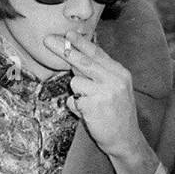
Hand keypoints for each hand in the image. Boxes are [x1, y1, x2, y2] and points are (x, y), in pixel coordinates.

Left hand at [44, 32, 157, 173]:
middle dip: (65, 51)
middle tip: (48, 40)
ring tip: (91, 104)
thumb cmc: (118, 113)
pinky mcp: (93, 106)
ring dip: (77, 93)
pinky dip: (77, 108)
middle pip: (83, 62)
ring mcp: (103, 92)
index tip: (69, 34)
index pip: (97, 54)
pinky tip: (90, 115)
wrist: (126, 139)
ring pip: (75, 82)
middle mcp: (114, 79)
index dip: (81, 43)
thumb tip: (78, 59)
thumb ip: (101, 73)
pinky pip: (73, 101)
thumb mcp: (117, 88)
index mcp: (120, 73)